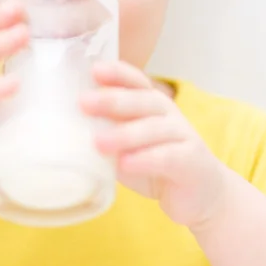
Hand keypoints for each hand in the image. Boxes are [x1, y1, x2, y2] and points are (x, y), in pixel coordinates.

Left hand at [81, 61, 226, 229]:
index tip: (94, 70)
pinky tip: (125, 164)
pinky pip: (168, 157)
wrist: (201, 195)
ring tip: (98, 142)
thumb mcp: (129, 146)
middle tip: (84, 103)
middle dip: (112, 100)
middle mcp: (169, 115)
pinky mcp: (192, 161)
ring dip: (125, 134)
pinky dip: (145, 159)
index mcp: (152, 105)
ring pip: (153, 128)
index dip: (117, 73)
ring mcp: (183, 136)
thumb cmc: (156, 165)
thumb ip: (108, 133)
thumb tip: (65, 130)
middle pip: (142, 101)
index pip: (136, 81)